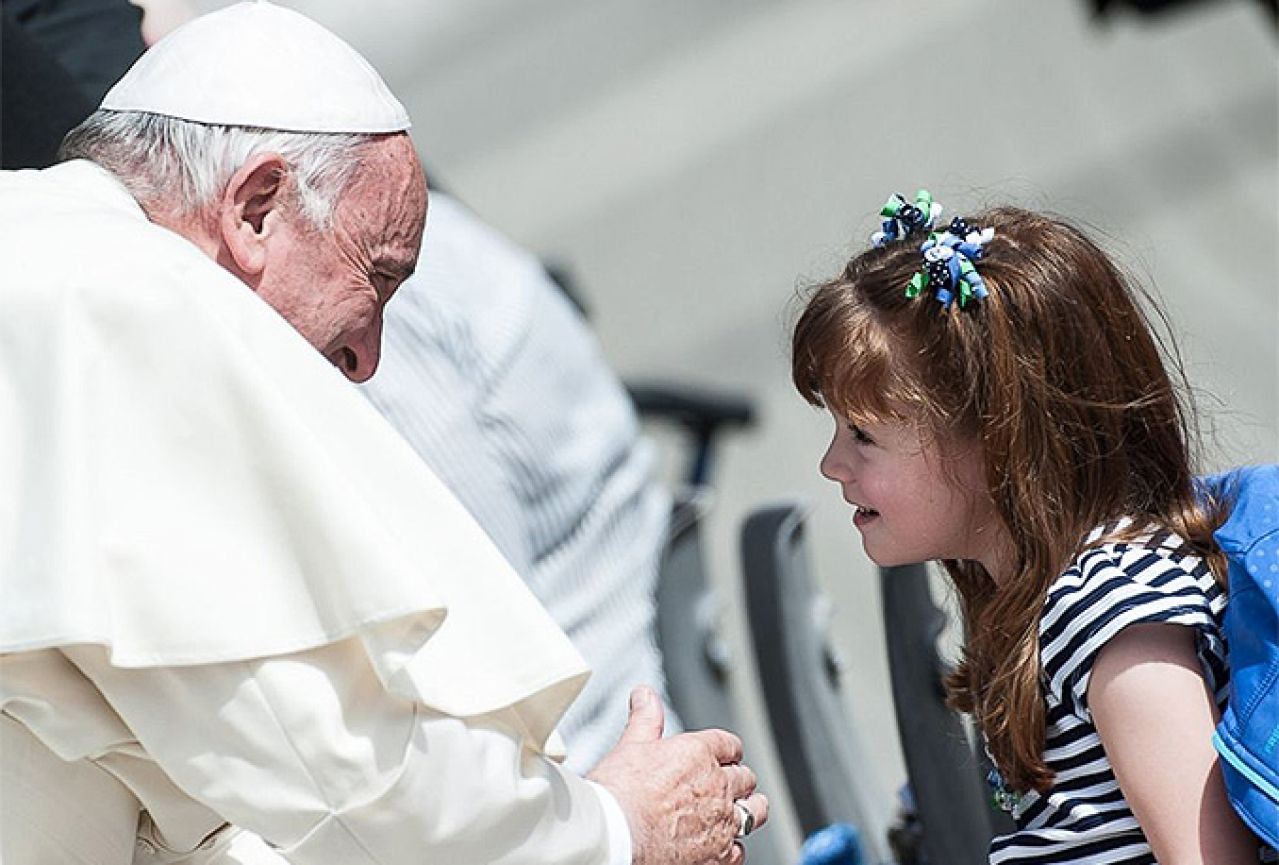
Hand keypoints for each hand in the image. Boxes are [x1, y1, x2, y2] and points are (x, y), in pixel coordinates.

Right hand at [587, 687, 768, 864]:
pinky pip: (739, 851)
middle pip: (745, 778)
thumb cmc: (619, 793)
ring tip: (744, 811)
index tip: (726, 754)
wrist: (616, 837)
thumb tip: (645, 695)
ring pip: (754, 813)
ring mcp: (721, 823)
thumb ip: (645, 719)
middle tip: (732, 783)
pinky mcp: (717, 856)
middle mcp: (718, 787)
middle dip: (739, 779)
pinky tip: (725, 847)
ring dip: (750, 810)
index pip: (729, 745)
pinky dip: (734, 848)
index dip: (728, 749)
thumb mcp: (630, 746)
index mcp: (699, 754)